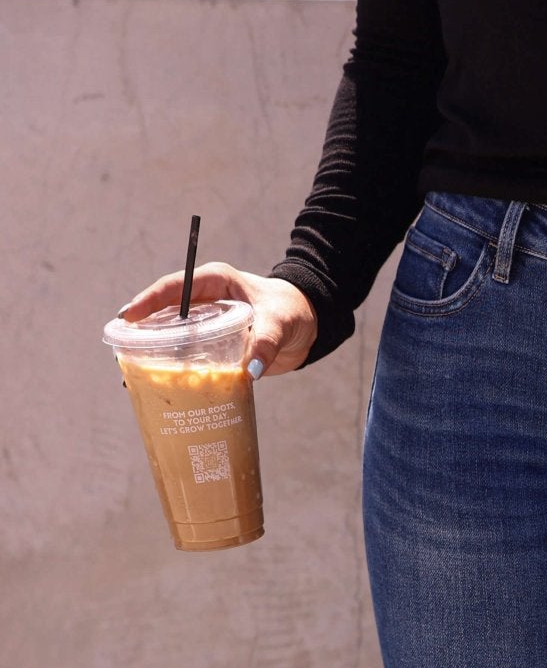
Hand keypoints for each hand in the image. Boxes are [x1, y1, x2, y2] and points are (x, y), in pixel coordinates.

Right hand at [116, 262, 317, 376]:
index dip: (149, 301)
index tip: (128, 316)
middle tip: (118, 347)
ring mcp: (206, 323)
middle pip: (164, 312)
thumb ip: (267, 343)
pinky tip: (158, 385)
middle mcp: (205, 301)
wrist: (306, 328)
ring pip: (171, 334)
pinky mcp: (212, 344)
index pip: (174, 288)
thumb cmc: (293, 314)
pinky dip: (173, 367)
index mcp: (214, 282)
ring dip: (152, 350)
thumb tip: (252, 371)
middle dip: (141, 329)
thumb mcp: (280, 323)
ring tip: (129, 371)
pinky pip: (187, 353)